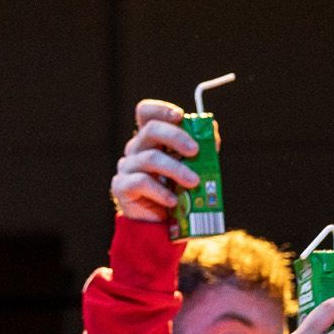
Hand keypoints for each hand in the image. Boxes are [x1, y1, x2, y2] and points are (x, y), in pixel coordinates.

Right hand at [110, 98, 203, 223]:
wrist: (159, 224)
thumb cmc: (177, 190)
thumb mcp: (192, 167)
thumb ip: (201, 148)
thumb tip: (211, 128)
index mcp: (151, 138)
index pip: (146, 113)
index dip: (161, 110)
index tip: (180, 116)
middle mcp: (137, 148)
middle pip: (151, 130)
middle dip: (176, 137)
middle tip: (195, 151)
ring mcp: (128, 166)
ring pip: (150, 159)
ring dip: (176, 169)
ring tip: (194, 182)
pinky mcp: (122, 186)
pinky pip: (142, 182)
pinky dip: (161, 191)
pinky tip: (174, 200)